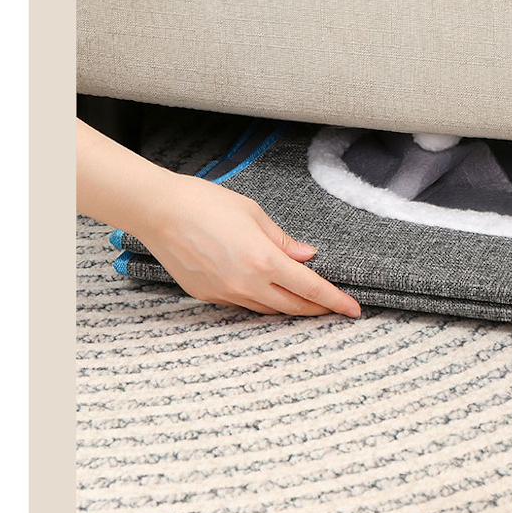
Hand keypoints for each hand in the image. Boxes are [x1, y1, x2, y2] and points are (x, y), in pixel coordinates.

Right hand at [140, 173, 361, 317]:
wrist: (158, 211)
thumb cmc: (206, 203)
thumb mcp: (254, 214)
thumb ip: (283, 241)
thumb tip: (307, 256)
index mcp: (264, 260)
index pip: (310, 289)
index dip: (335, 301)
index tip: (353, 309)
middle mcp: (246, 283)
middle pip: (292, 306)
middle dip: (317, 309)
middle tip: (333, 307)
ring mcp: (224, 293)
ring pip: (266, 309)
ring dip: (288, 306)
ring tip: (304, 300)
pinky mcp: (206, 295)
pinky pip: (241, 303)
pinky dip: (260, 300)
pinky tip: (266, 291)